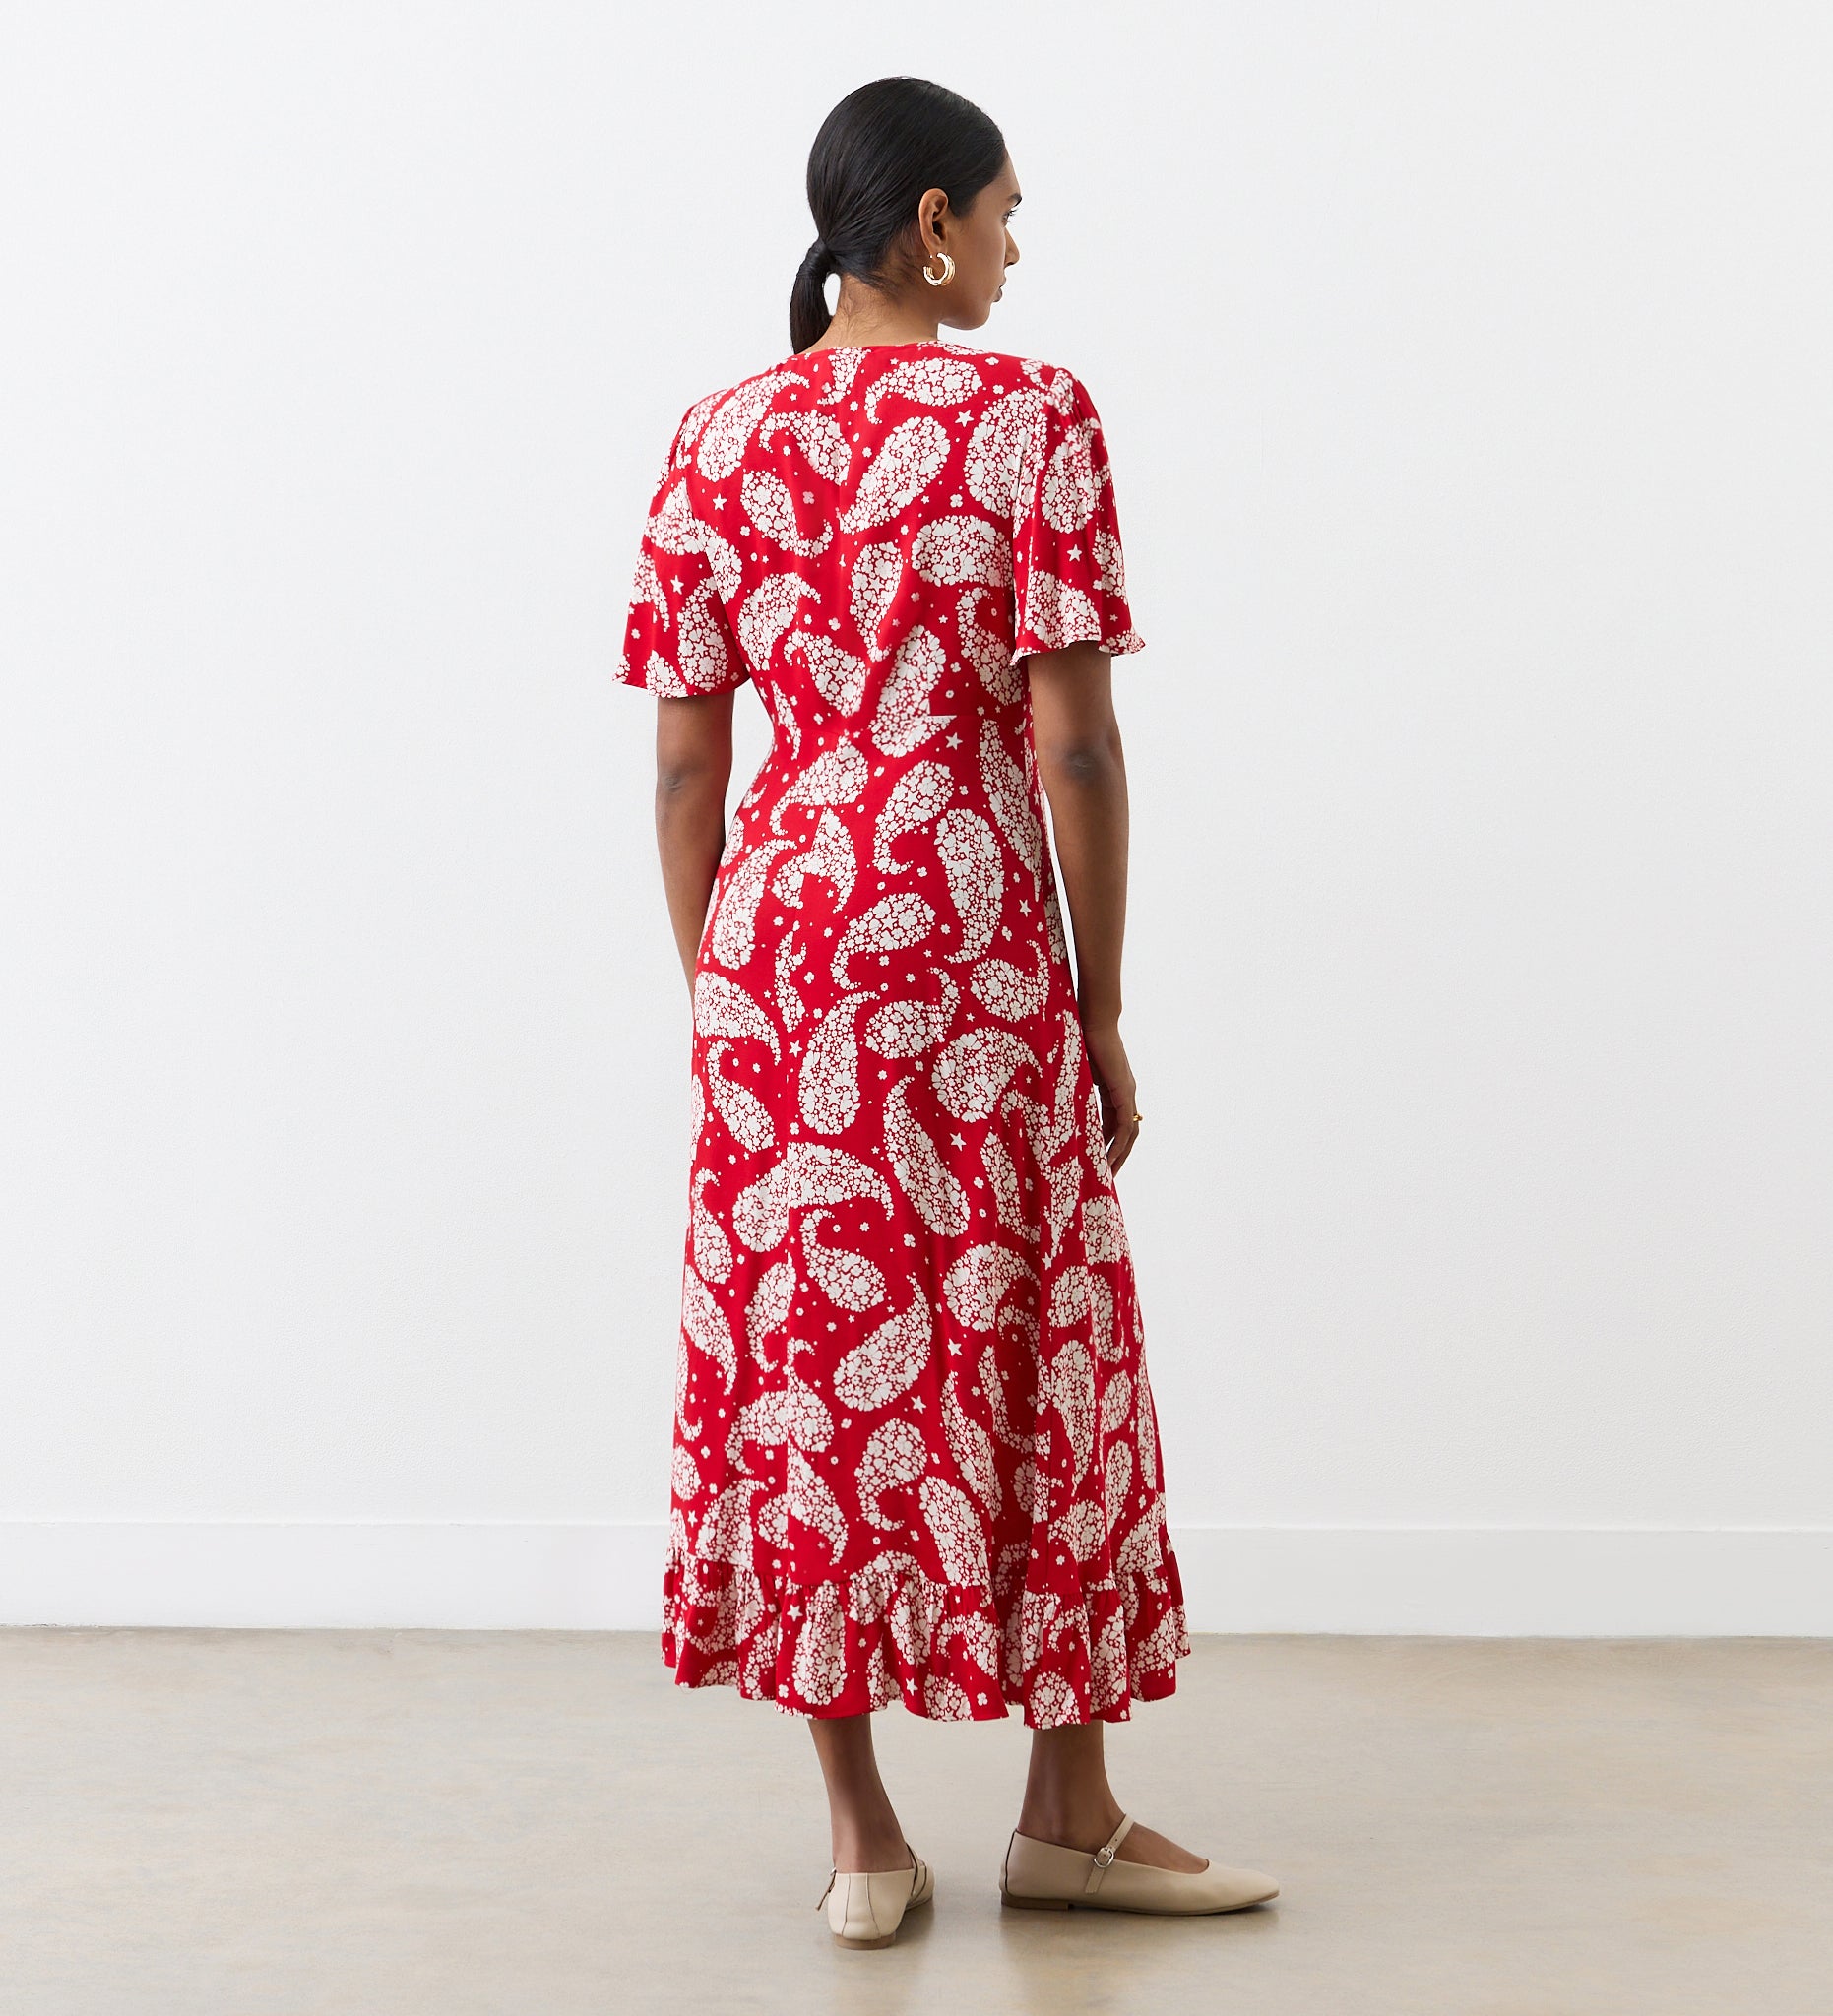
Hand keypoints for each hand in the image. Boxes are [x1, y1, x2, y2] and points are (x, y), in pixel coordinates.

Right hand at [1082, 1018, 1140, 1174]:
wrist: (1093, 1020)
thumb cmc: (1081, 1039)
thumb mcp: (1076, 1072)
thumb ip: (1072, 1088)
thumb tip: (1053, 1098)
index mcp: (1115, 1090)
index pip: (1116, 1125)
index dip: (1109, 1144)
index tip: (1097, 1162)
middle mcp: (1126, 1093)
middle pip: (1127, 1134)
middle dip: (1117, 1156)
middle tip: (1106, 1177)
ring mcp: (1128, 1092)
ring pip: (1129, 1133)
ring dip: (1119, 1155)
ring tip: (1107, 1174)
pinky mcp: (1125, 1091)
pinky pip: (1126, 1125)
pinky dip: (1118, 1143)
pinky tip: (1108, 1157)